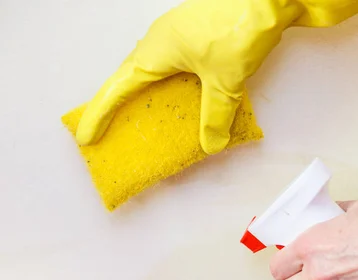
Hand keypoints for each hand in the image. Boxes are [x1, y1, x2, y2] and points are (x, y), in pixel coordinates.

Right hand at [76, 0, 303, 153]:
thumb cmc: (239, 26)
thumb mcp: (225, 81)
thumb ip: (215, 115)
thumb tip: (211, 144)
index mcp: (156, 51)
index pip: (119, 89)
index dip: (101, 114)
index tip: (87, 136)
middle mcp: (161, 42)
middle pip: (129, 78)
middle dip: (115, 106)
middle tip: (105, 131)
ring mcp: (178, 37)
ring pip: (151, 73)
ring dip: (143, 97)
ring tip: (138, 122)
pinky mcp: (197, 38)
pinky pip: (171, 68)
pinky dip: (168, 90)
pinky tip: (178, 105)